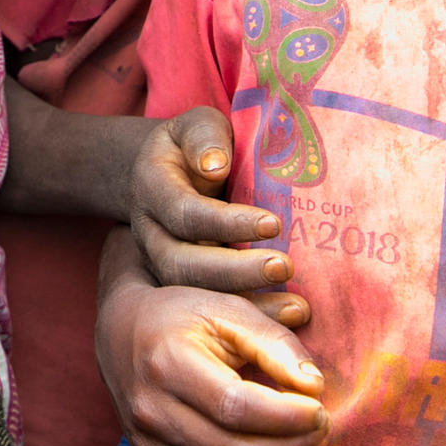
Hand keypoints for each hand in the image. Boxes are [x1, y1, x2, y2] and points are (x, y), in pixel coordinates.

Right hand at [97, 264, 327, 445]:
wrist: (120, 333)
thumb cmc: (183, 317)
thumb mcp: (229, 311)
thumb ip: (275, 343)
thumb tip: (314, 386)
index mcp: (167, 365)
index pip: (238, 409)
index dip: (289, 417)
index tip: (318, 406)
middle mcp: (151, 412)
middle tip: (319, 425)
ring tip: (302, 444)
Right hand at [129, 105, 305, 325]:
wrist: (166, 171)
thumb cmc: (194, 145)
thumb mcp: (196, 126)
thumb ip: (205, 138)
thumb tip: (215, 166)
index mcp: (151, 188)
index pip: (185, 213)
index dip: (227, 223)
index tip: (274, 223)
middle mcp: (150, 232)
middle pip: (181, 264)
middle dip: (234, 271)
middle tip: (284, 267)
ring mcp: (161, 263)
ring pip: (192, 294)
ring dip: (244, 303)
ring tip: (296, 306)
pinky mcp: (181, 285)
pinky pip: (207, 310)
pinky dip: (246, 318)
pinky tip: (287, 319)